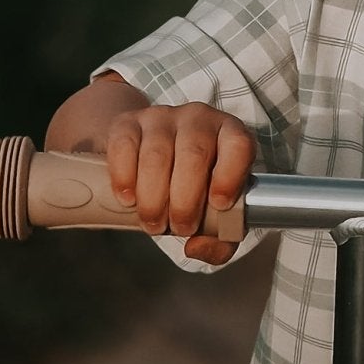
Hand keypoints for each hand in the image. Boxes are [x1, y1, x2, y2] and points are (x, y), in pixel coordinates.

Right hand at [103, 100, 254, 265]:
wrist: (146, 154)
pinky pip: (124, 145)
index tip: (218, 205)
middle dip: (184, 201)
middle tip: (178, 227)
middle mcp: (199, 119)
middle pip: (194, 155)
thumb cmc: (191, 187)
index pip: (239, 145)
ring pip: (157, 155)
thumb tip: (196, 246)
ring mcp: (162, 116)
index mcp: (230, 135)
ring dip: (153, 198)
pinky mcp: (128, 122)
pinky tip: (128, 198)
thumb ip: (219, 240)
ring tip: (153, 222)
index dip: (230, 175)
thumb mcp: (214, 212)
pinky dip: (124, 177)